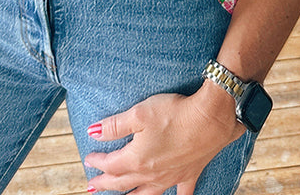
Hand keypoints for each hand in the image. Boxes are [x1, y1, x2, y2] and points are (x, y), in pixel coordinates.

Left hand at [84, 85, 245, 194]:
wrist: (210, 118)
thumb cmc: (174, 113)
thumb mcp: (139, 113)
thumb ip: (114, 126)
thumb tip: (92, 132)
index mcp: (137, 159)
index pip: (111, 164)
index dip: (97, 162)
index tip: (89, 158)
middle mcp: (152, 174)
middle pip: (123, 183)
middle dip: (106, 184)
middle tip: (92, 186)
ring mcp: (171, 178)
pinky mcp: (189, 175)